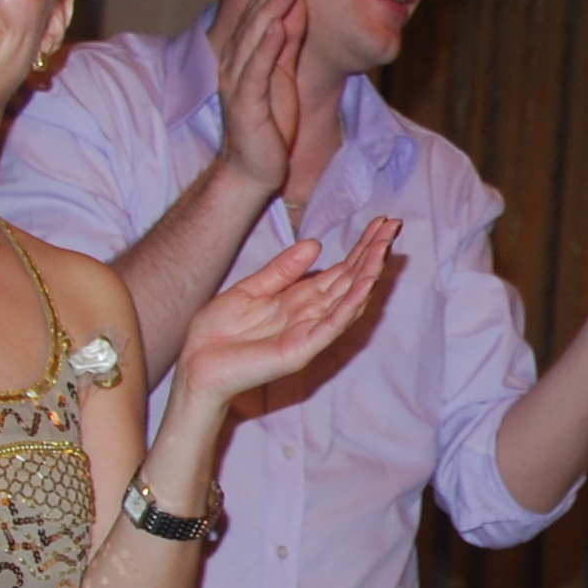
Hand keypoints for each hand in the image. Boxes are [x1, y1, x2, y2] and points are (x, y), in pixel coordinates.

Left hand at [171, 219, 400, 412]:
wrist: (195, 363)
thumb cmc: (217, 333)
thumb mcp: (250, 288)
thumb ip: (282, 270)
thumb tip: (315, 245)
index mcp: (299, 300)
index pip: (340, 271)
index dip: (360, 247)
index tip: (381, 223)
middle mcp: (310, 316)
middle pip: (350, 281)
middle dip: (372, 254)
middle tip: (392, 226)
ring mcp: (309, 334)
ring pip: (348, 301)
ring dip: (368, 275)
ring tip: (384, 249)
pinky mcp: (301, 350)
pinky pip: (331, 326)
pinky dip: (350, 306)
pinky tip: (365, 285)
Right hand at [213, 0, 306, 197]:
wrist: (253, 168)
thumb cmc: (268, 122)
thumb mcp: (284, 74)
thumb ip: (288, 42)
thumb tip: (296, 5)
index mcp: (244, 54)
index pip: (261, 13)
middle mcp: (235, 62)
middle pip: (256, 18)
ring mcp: (237, 82)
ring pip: (254, 38)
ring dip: (272, 8)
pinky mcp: (246, 103)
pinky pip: (256, 70)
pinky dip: (267, 46)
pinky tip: (277, 27)